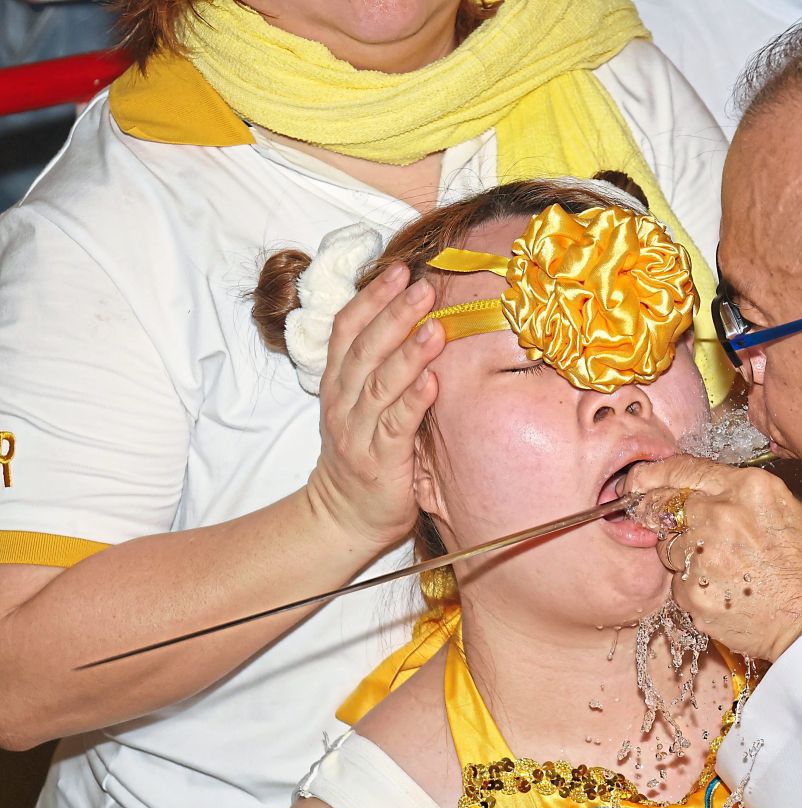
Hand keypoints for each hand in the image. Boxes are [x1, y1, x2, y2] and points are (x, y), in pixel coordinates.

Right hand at [305, 264, 444, 554]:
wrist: (343, 515)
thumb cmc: (363, 451)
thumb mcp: (361, 402)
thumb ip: (379, 366)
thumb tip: (417, 320)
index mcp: (338, 381)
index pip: (348, 328)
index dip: (371, 297)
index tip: (398, 269)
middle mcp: (343, 401)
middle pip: (365, 348)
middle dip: (394, 314)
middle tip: (422, 286)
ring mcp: (358, 430)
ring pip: (380, 384)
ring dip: (408, 353)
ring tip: (434, 327)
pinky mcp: (380, 459)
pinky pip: (396, 426)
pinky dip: (413, 401)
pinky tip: (432, 382)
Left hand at [621, 456, 801, 661]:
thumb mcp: (786, 510)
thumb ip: (738, 494)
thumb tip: (699, 491)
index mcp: (747, 488)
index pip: (682, 469)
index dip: (652, 474)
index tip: (637, 479)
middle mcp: (719, 515)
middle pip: (662, 506)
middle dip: (656, 512)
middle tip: (663, 524)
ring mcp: (702, 556)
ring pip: (667, 547)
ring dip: (683, 554)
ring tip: (722, 569)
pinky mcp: (692, 594)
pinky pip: (677, 584)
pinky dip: (693, 588)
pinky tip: (724, 593)